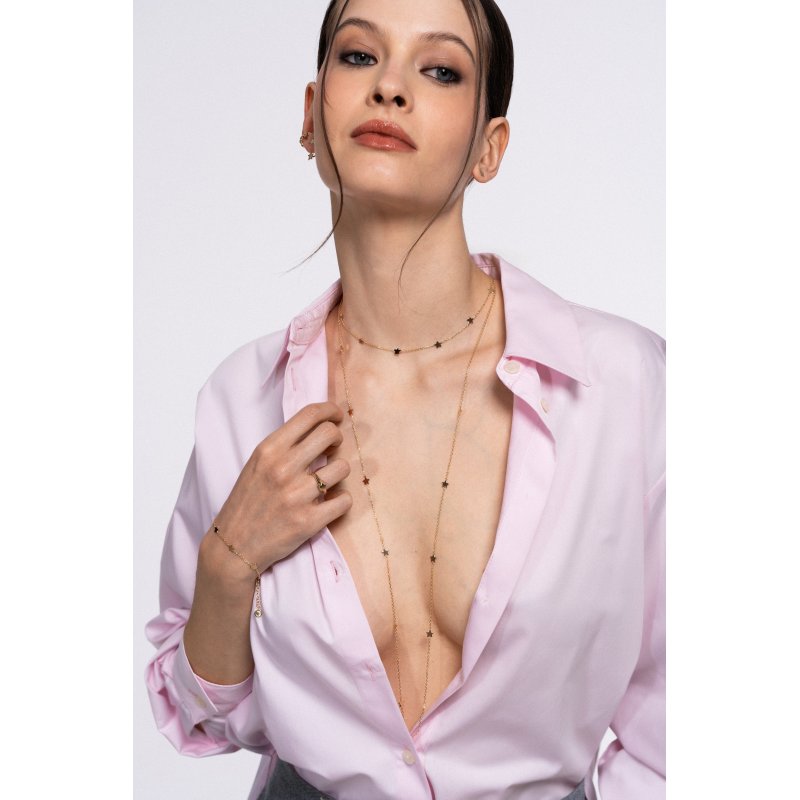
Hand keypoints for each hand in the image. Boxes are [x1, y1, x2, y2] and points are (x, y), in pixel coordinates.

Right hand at [202, 401, 351, 579]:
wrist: (233, 546)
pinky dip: (341, 501)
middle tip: (333, 448)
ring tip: (326, 480)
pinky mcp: (308, 521)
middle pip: (330, 434)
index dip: (330, 410)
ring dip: (339, 472)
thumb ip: (285, 446)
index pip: (309, 414)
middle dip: (337, 437)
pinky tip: (329, 503)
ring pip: (342, 467)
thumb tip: (320, 426)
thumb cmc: (247, 501)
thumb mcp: (257, 464)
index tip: (337, 415)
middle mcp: (283, 468)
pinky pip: (344, 500)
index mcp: (268, 450)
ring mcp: (297, 495)